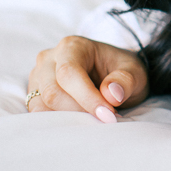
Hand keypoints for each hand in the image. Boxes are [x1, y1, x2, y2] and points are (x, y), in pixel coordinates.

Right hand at [27, 36, 148, 122]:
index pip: (69, 73)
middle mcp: (49, 59)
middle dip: (79, 111)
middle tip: (105, 119)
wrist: (114, 75)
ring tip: (94, 120)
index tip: (108, 115)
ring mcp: (38, 77)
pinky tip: (79, 124)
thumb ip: (126, 80)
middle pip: (52, 92)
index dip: (87, 97)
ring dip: (68, 119)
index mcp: (73, 46)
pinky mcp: (35, 95)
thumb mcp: (135, 71)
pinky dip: (58, 123)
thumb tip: (111, 94)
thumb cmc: (123, 71)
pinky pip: (38, 114)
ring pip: (41, 105)